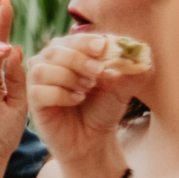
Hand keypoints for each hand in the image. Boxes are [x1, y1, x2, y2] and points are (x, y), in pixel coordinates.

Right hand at [27, 33, 135, 169]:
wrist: (94, 139)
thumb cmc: (104, 109)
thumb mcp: (123, 88)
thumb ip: (134, 71)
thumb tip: (144, 52)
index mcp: (70, 53)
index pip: (73, 38)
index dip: (87, 41)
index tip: (103, 47)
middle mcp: (50, 63)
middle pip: (55, 49)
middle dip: (78, 59)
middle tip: (98, 72)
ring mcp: (39, 82)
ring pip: (43, 69)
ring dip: (68, 76)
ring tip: (86, 89)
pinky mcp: (34, 102)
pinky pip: (40, 91)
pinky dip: (61, 94)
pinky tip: (76, 100)